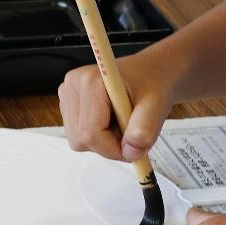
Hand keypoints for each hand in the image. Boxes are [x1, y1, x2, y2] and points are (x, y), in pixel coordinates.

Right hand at [59, 60, 173, 162]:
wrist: (152, 70)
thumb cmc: (154, 83)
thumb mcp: (157, 105)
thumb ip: (145, 130)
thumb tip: (130, 153)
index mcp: (91, 81)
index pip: (91, 134)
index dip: (113, 148)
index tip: (134, 147)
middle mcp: (73, 84)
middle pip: (81, 139)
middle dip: (109, 144)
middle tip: (131, 130)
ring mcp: (68, 94)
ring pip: (78, 140)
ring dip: (104, 140)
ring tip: (123, 121)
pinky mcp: (69, 103)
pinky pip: (78, 135)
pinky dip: (98, 136)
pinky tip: (112, 120)